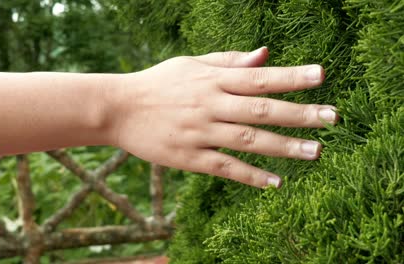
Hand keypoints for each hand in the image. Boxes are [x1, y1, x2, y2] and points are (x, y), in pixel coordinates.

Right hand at [109, 47, 337, 187]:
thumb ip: (230, 62)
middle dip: (298, 114)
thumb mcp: (192, 64)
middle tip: (332, 118)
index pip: (258, 77)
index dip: (290, 76)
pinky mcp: (188, 157)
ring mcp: (199, 132)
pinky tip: (275, 182)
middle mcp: (209, 105)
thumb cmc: (158, 83)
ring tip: (315, 151)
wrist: (118, 108)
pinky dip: (251, 176)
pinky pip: (224, 167)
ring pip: (247, 140)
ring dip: (283, 147)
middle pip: (260, 109)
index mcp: (211, 80)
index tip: (321, 76)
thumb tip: (267, 55)